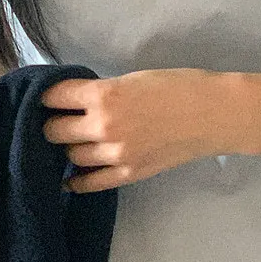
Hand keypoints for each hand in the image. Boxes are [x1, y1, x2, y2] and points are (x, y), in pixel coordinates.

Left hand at [42, 67, 236, 186]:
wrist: (213, 114)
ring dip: (68, 148)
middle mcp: (103, 126)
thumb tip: (72, 100)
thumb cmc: (177, 86)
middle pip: (54, 130)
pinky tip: (70, 176)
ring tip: (73, 141)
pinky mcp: (127, 174)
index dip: (47, 95)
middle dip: (53, 123)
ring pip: (70, 155)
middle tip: (59, 119)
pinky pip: (88, 183)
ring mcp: (114, 155)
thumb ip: (102, 91)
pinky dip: (75, 179)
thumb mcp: (133, 78)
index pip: (55, 96)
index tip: (48, 97)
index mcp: (104, 94)